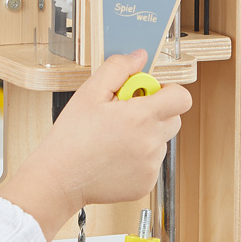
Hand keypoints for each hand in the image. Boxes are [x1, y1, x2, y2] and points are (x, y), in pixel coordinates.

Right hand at [0, 50, 191, 239]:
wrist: (59, 179)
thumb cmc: (71, 137)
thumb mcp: (89, 93)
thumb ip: (118, 69)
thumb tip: (139, 57)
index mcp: (141, 118)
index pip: (181, 98)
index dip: (168, 92)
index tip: (149, 94)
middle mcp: (151, 143)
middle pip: (174, 120)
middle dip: (155, 113)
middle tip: (126, 115)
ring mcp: (150, 166)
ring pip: (160, 142)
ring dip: (145, 137)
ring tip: (114, 140)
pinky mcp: (146, 184)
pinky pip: (151, 164)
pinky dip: (138, 159)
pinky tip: (114, 158)